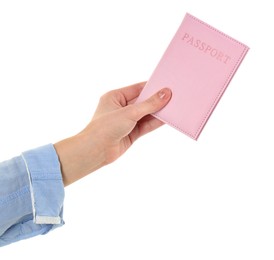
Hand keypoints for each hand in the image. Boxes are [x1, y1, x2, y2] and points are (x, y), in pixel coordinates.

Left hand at [54, 82, 171, 185]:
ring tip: (174, 107)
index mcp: (115, 97)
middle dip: (157, 100)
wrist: (95, 151)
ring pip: (146, 114)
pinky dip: (155, 122)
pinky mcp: (131, 133)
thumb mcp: (129, 112)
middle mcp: (121, 108)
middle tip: (173, 96)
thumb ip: (149, 104)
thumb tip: (165, 94)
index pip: (137, 89)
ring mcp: (126, 121)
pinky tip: (166, 119)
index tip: (166, 85)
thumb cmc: (105, 128)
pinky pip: (146, 125)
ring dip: (158, 112)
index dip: (152, 87)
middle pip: (143, 102)